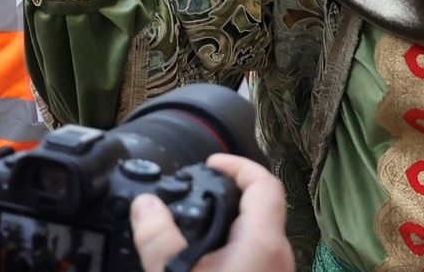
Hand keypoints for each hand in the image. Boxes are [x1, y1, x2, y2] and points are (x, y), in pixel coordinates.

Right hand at [131, 155, 293, 271]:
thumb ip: (159, 238)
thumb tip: (145, 205)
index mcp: (263, 241)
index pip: (264, 182)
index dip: (238, 164)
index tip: (211, 163)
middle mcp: (278, 253)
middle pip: (264, 205)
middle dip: (232, 191)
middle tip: (202, 188)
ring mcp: (277, 270)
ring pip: (261, 232)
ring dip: (234, 220)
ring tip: (202, 220)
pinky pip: (258, 253)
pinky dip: (236, 243)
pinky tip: (210, 256)